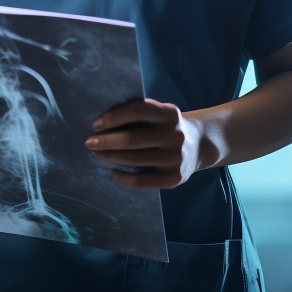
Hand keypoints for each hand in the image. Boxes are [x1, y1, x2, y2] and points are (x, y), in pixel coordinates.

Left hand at [84, 98, 201, 188]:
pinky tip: (113, 172)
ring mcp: (176, 159)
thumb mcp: (162, 112)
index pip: (137, 110)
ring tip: (98, 154)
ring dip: (111, 157)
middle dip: (106, 141)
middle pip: (132, 139)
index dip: (114, 117)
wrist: (202, 144)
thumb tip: (103, 121)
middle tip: (89, 142)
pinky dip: (124, 178)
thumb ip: (141, 112)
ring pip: (134, 159)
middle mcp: (175, 136)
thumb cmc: (169, 126)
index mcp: (170, 114)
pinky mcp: (174, 179)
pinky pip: (142, 181)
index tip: (96, 124)